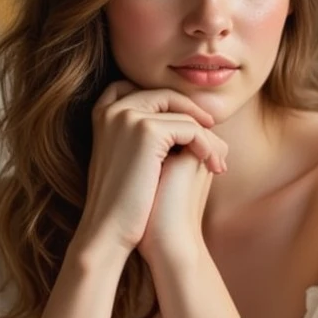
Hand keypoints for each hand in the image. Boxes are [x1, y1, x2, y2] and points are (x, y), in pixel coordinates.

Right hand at [73, 81, 227, 260]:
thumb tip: (175, 123)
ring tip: (214, 157)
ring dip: (203, 133)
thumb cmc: (121, 202)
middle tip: (211, 132)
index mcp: (102, 115)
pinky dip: (205, 145)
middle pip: (164, 94)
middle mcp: (112, 109)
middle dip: (190, 112)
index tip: (188, 121)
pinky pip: (190, 128)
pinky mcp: (146, 130)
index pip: (138, 87)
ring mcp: (127, 116)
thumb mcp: (126, 160)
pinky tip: (211, 165)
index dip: (166, 101)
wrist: (109, 230)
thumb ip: (140, 136)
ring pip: (180, 111)